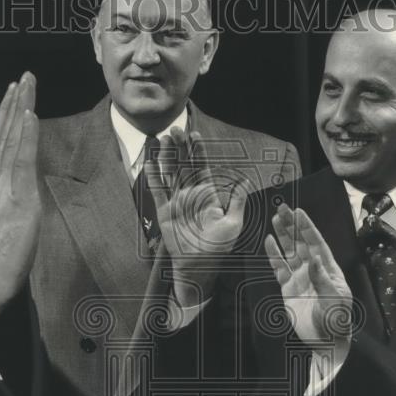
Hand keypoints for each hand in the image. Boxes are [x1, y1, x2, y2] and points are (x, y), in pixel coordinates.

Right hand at [0, 72, 40, 333]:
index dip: (3, 118)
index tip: (11, 95)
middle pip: (2, 134)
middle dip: (12, 104)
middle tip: (22, 78)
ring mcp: (4, 186)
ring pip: (11, 140)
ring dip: (19, 110)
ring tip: (25, 84)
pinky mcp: (18, 195)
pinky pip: (21, 159)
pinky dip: (25, 135)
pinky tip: (29, 114)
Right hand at [146, 127, 246, 305]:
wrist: (199, 266)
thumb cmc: (219, 247)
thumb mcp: (233, 223)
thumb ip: (238, 201)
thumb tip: (245, 180)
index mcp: (207, 194)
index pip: (201, 167)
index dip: (197, 152)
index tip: (194, 135)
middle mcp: (191, 194)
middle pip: (183, 165)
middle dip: (179, 148)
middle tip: (175, 129)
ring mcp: (176, 201)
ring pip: (170, 173)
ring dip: (166, 157)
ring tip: (162, 139)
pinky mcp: (164, 212)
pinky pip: (157, 191)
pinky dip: (153, 177)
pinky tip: (149, 163)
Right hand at [264, 204, 352, 349]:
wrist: (326, 341)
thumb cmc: (337, 320)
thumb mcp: (334, 299)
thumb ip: (322, 279)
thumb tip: (314, 259)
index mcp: (328, 268)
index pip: (316, 243)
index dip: (307, 228)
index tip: (298, 212)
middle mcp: (313, 269)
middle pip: (300, 243)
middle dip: (292, 226)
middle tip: (282, 208)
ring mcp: (300, 278)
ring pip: (289, 252)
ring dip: (282, 236)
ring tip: (275, 219)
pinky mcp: (288, 288)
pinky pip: (279, 268)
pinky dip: (273, 256)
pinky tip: (269, 242)